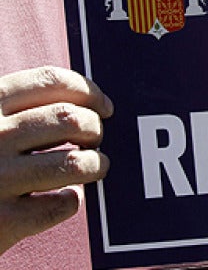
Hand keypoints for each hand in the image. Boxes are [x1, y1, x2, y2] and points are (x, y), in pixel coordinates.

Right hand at [0, 67, 112, 253]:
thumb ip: (20, 111)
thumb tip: (91, 104)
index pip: (50, 81)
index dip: (88, 90)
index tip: (104, 106)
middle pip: (71, 119)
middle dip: (94, 130)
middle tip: (95, 141)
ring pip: (75, 162)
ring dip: (95, 165)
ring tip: (94, 168)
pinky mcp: (2, 220)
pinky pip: (62, 204)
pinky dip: (71, 201)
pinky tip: (63, 199)